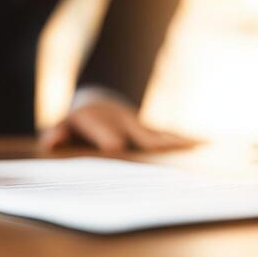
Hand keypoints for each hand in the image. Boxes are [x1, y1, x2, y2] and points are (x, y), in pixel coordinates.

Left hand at [40, 96, 195, 151]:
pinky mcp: (151, 134)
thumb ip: (58, 133)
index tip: (116, 147)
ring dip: (179, 143)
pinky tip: (208, 147)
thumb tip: (49, 142)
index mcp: (101, 121)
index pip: (107, 134)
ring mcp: (141, 128)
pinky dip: (188, 144)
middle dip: (154, 144)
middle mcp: (125, 123)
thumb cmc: (77, 121)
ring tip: (202, 148)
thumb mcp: (64, 125)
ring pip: (161, 136)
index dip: (111, 139)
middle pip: (142, 135)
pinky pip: (170, 139)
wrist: (98, 104)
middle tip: (169, 152)